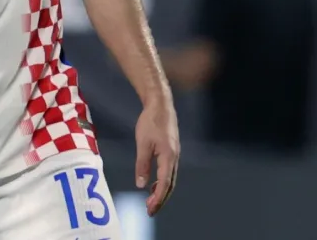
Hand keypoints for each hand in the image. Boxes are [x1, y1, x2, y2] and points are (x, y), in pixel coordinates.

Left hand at [134, 98, 179, 216]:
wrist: (161, 105)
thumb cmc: (150, 122)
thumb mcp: (142, 144)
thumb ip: (142, 165)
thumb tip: (141, 185)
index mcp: (168, 156)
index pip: (164, 183)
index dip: (157, 198)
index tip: (150, 209)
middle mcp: (175, 157)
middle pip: (170, 184)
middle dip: (161, 199)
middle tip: (150, 211)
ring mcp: (175, 154)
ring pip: (171, 178)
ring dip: (162, 191)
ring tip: (150, 201)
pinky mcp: (172, 150)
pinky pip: (169, 171)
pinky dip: (163, 181)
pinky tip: (153, 184)